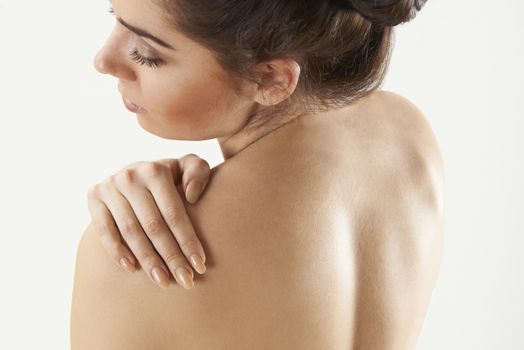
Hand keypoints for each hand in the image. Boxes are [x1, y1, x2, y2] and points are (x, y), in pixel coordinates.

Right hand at [87, 154, 209, 289]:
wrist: (138, 172)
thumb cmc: (172, 176)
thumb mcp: (189, 166)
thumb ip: (198, 172)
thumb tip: (192, 196)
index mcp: (156, 171)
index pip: (174, 213)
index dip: (188, 241)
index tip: (200, 266)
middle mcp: (130, 177)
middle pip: (153, 226)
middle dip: (172, 257)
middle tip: (186, 281)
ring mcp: (109, 187)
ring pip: (130, 232)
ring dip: (148, 260)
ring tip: (163, 281)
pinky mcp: (94, 198)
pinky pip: (104, 231)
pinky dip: (117, 251)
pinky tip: (132, 269)